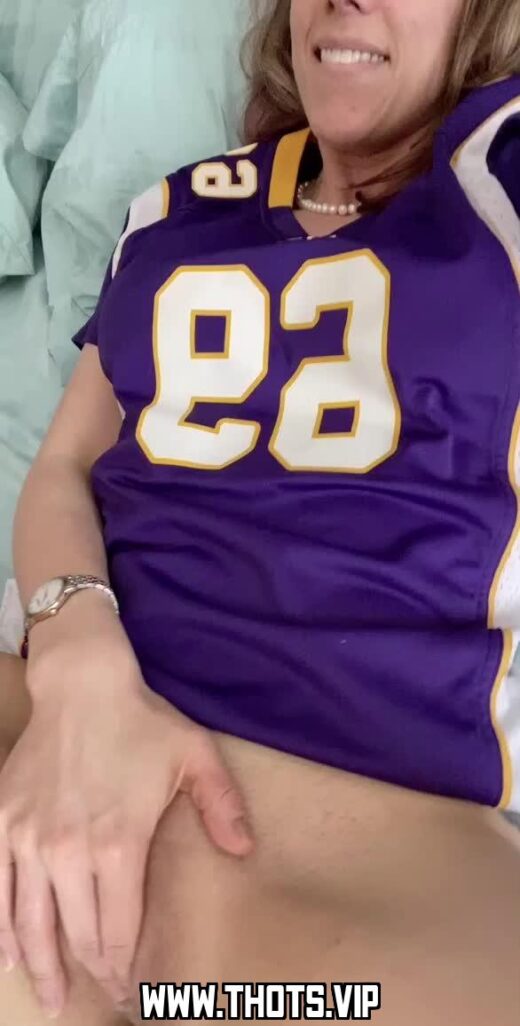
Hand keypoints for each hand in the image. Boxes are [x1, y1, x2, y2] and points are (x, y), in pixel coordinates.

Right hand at [0, 620, 252, 1017]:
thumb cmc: (141, 720)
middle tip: (104, 998)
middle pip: (77, 934)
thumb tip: (244, 851)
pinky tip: (9, 955)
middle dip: (92, 974)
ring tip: (48, 998)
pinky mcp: (3, 823)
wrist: (82, 683)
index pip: (118, 928)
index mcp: (118, 842)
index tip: (132, 991)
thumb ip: (222, 806)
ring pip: (31, 923)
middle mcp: (68, 850)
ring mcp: (28, 838)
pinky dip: (2, 928)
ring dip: (42, 967)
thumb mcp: (196, 755)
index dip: (125, 967)